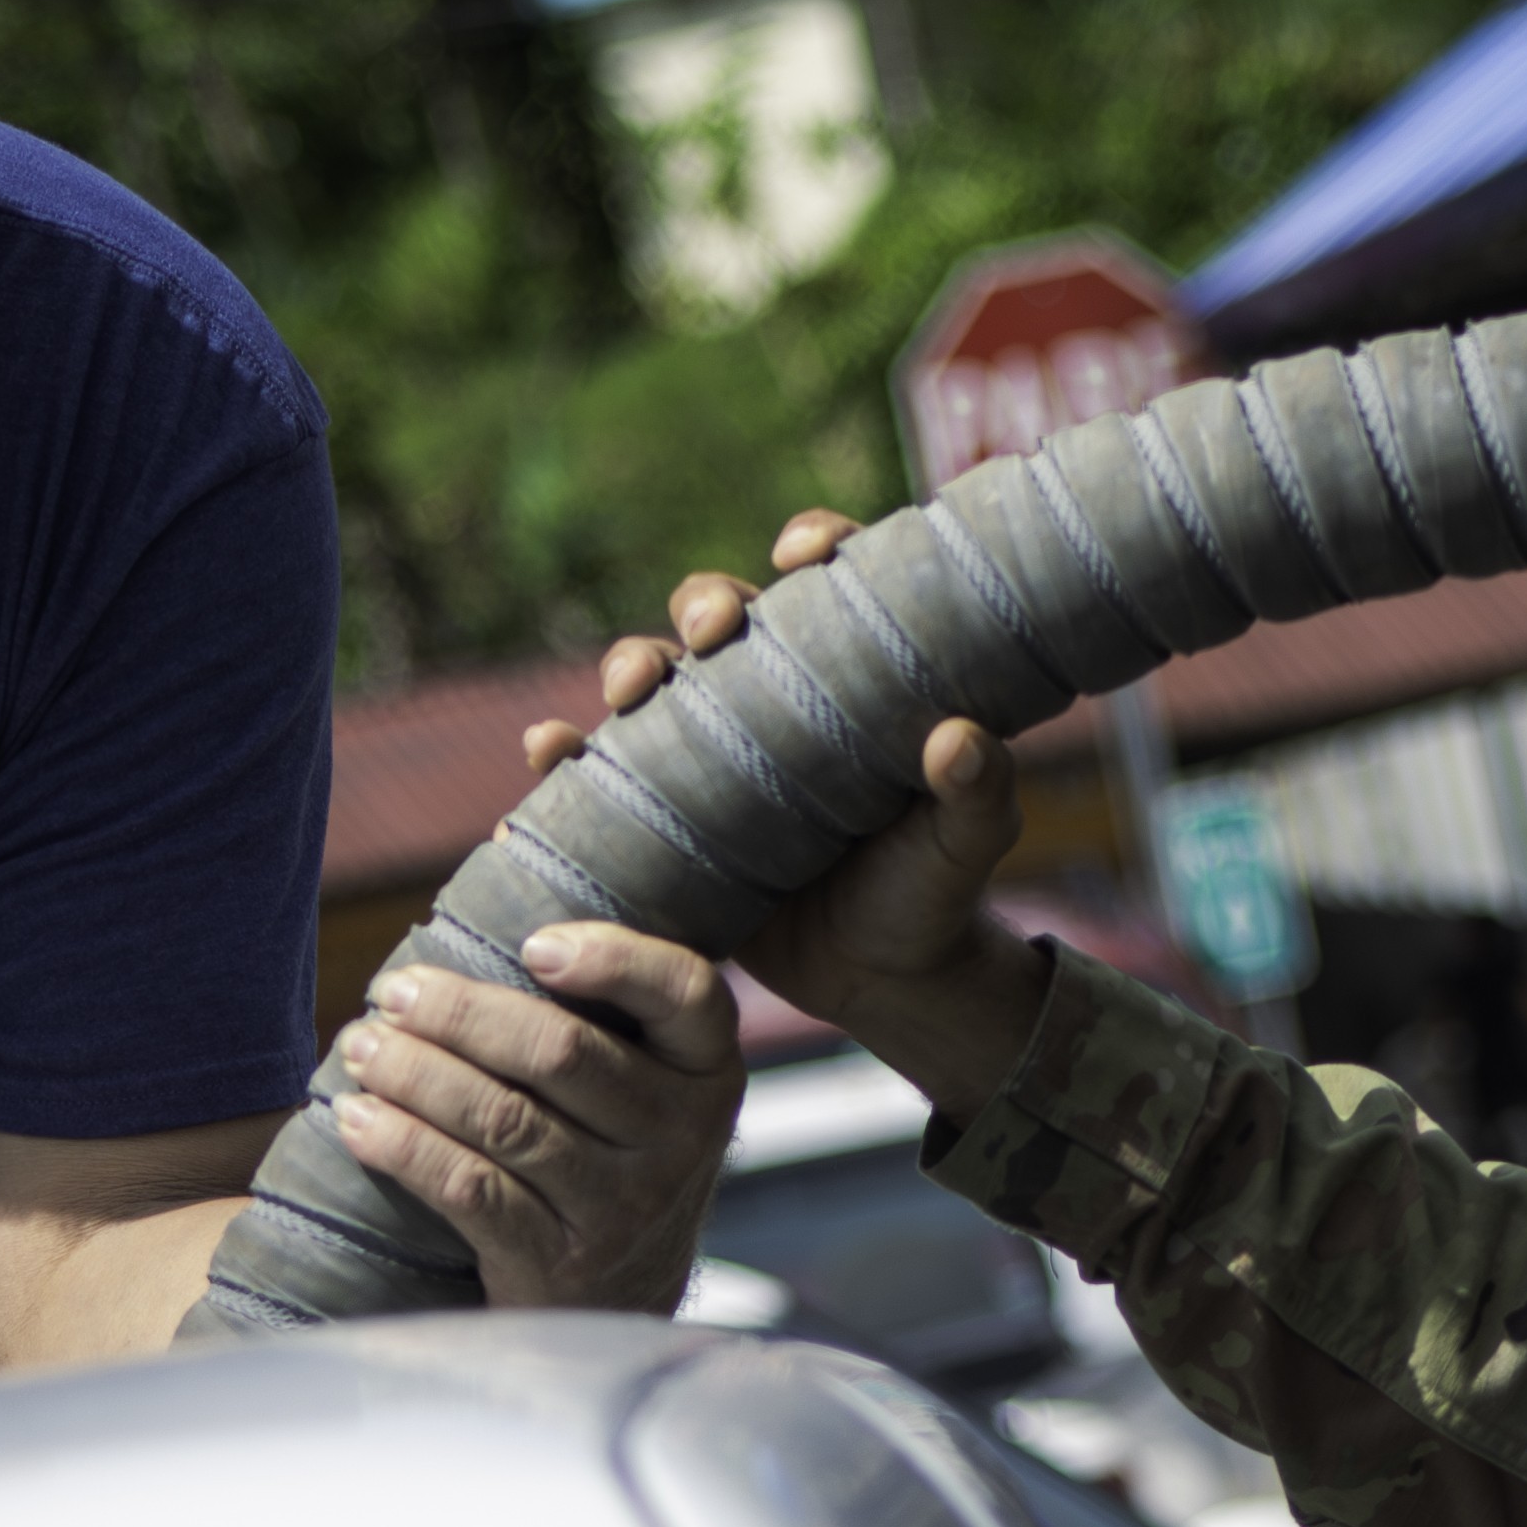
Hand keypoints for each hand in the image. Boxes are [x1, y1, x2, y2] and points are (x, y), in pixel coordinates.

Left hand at [326, 921, 744, 1312]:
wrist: (621, 1295)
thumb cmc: (609, 1140)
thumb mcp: (638, 1067)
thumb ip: (596, 966)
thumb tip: (515, 807)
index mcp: (705, 1068)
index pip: (685, 993)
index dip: (612, 960)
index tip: (533, 943)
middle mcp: (680, 1136)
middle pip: (561, 1054)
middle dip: (461, 1014)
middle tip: (392, 990)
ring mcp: (624, 1205)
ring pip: (505, 1121)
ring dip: (416, 1076)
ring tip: (358, 1046)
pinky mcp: (560, 1261)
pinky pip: (470, 1192)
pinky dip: (404, 1148)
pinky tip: (356, 1119)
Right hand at [533, 511, 1042, 1109]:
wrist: (878, 982)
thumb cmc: (934, 892)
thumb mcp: (965, 844)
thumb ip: (978, 794)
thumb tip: (959, 739)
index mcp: (854, 672)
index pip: (830, 579)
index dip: (812, 544)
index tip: (801, 554)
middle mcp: (775, 691)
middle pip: (723, 614)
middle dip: (704, 603)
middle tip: (711, 631)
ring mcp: (712, 746)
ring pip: (657, 676)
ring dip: (633, 663)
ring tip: (629, 691)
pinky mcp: (666, 805)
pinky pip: (603, 768)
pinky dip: (566, 753)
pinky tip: (547, 753)